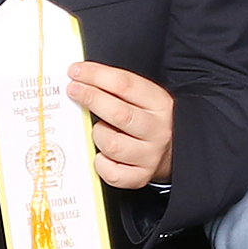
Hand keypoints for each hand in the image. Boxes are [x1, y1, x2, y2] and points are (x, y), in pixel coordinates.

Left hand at [68, 62, 176, 189]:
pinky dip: (100, 162)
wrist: (174, 153)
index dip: (96, 75)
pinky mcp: (140, 177)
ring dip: (98, 134)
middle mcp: (157, 130)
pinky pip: (111, 172)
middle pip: (119, 113)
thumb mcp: (145, 99)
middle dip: (90, 98)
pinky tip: (101, 154)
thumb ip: (118, 90)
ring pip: (112, 145)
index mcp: (160, 104)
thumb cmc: (149, 121)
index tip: (76, 71)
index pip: (125, 85)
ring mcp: (150, 156)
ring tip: (99, 130)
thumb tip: (82, 78)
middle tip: (73, 90)